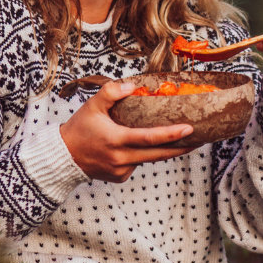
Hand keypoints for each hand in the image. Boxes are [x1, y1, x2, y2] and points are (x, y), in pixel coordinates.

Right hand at [60, 80, 193, 182]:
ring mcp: (121, 170)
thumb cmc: (79, 128)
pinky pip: (136, 165)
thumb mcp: (92, 105)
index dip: (171, 134)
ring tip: (176, 140)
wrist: (64, 156)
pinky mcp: (120, 177)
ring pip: (148, 160)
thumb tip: (133, 85)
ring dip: (162, 150)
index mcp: (115, 139)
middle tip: (199, 140)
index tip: (190, 129)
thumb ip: (112, 92)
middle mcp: (120, 158)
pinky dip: (139, 156)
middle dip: (181, 148)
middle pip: (158, 155)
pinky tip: (132, 149)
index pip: (149, 138)